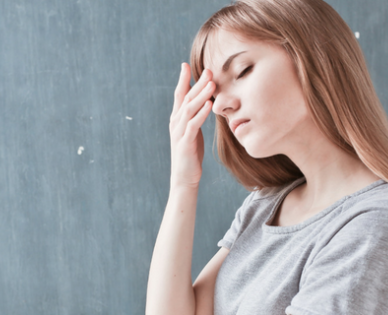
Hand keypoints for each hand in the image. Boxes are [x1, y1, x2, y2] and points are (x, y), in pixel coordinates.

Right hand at [169, 63, 214, 188]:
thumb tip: (203, 102)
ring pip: (189, 109)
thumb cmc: (190, 154)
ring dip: (201, 95)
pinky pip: (193, 125)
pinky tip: (210, 105)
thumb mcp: (192, 132)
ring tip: (211, 84)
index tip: (185, 64)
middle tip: (208, 70)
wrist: (184, 177)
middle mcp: (176, 123)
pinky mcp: (185, 143)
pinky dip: (201, 114)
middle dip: (197, 83)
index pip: (179, 95)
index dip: (182, 79)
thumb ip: (194, 117)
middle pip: (186, 98)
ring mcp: (179, 132)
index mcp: (177, 119)